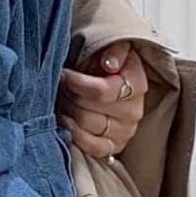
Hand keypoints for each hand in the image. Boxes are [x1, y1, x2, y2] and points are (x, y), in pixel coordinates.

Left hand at [57, 39, 147, 160]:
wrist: (115, 82)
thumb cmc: (109, 63)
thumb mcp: (116, 48)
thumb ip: (115, 50)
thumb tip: (109, 64)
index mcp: (136, 84)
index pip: (102, 91)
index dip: (77, 83)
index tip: (63, 74)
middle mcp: (133, 111)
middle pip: (89, 110)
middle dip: (69, 96)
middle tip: (59, 86)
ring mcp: (125, 132)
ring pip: (87, 127)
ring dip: (67, 113)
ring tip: (62, 99)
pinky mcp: (115, 147)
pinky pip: (93, 148)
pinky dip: (75, 136)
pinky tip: (65, 122)